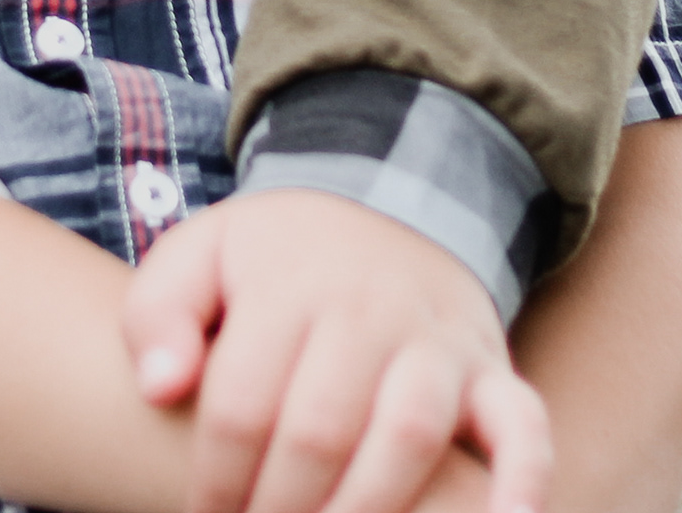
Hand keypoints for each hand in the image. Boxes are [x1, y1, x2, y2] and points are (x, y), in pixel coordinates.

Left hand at [126, 190, 549, 512]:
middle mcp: (369, 311)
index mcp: (289, 285)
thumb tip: (158, 387)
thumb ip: (159, 312)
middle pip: (319, 430)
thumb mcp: (201, 254)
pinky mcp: (490, 371)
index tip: (204, 510)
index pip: (242, 403)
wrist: (387, 200)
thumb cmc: (277, 259)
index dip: (215, 476)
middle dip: (278, 506)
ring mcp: (437, 342)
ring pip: (409, 434)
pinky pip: (523, 427)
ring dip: (364, 509)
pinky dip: (521, 482)